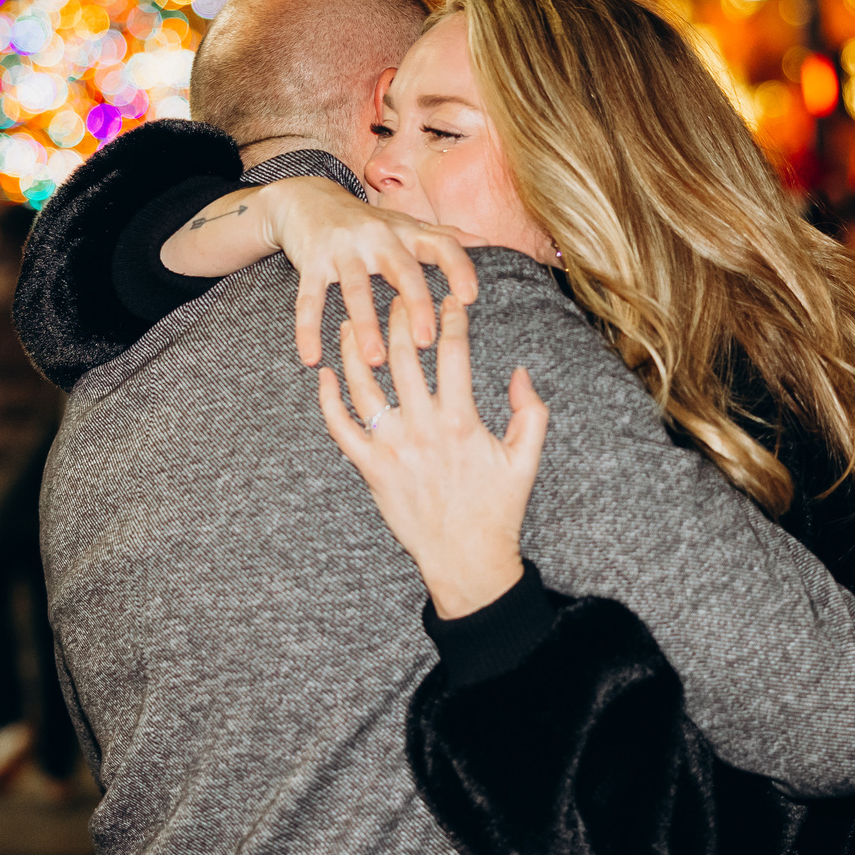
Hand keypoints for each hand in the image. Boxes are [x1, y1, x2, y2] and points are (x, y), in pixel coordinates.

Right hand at [259, 177, 477, 366]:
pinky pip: (309, 299)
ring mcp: (344, 248)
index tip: (470, 297)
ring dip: (366, 326)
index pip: (442, 245)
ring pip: (356, 289)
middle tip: (427, 341)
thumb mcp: (406, 225)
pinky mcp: (312, 261)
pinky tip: (311, 357)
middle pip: (402, 270)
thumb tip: (490, 244)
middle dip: (416, 305)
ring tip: (375, 360)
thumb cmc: (367, 224)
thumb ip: (445, 236)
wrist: (308, 199)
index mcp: (407, 232)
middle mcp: (379, 236)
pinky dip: (308, 329)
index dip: (458, 268)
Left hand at [315, 292, 548, 617]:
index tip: (450, 300)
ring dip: (355, 348)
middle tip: (397, 294)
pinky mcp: (371, 469)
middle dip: (400, 317)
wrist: (466, 560)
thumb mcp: (527, 458)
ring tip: (351, 321)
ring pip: (366, 385)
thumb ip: (531, 411)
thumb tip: (519, 371)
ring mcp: (393, 448)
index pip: (454, 353)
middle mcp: (423, 428)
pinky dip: (328, 400)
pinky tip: (324, 375)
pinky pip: (341, 428)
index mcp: (462, 421)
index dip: (451, 319)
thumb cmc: (498, 510)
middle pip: (403, 357)